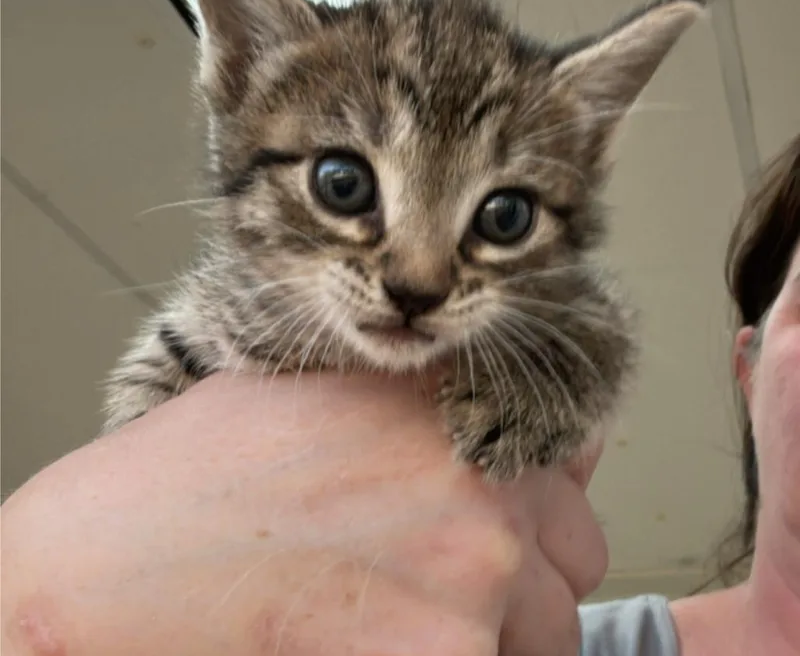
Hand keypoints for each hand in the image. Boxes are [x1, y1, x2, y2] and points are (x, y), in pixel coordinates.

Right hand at [2, 371, 606, 654]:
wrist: (112, 561)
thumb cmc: (200, 475)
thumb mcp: (319, 396)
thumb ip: (415, 408)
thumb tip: (471, 433)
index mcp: (447, 405)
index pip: (569, 452)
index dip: (538, 492)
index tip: (514, 515)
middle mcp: (479, 481)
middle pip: (574, 550)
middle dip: (526, 571)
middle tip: (447, 582)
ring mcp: (472, 574)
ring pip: (552, 628)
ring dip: (498, 633)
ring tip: (405, 622)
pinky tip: (375, 646)